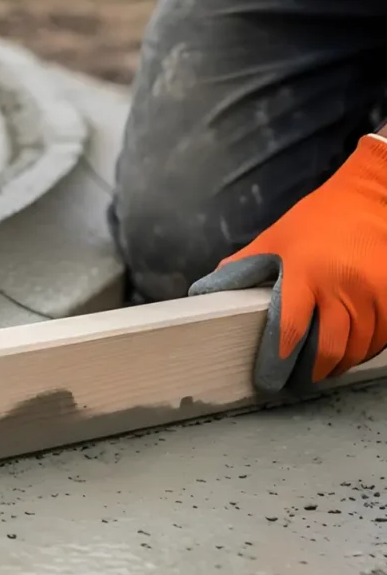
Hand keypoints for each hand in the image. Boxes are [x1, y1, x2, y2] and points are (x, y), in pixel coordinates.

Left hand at [189, 135, 386, 392]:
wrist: (375, 194)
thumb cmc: (320, 217)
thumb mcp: (274, 239)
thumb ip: (241, 268)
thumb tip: (206, 292)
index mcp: (304, 274)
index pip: (288, 330)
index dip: (278, 362)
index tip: (271, 379)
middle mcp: (341, 286)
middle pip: (328, 349)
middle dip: (313, 372)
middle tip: (301, 381)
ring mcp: (375, 292)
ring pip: (359, 348)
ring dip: (341, 363)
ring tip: (326, 368)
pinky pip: (383, 337)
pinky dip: (368, 349)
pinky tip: (353, 349)